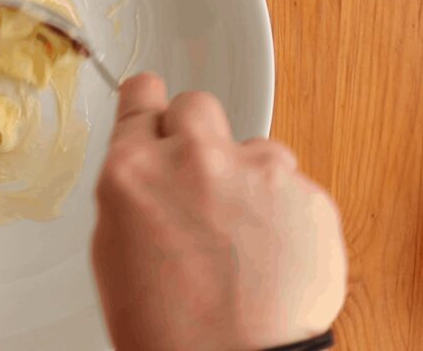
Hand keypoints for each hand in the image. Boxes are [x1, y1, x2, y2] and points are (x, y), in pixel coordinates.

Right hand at [91, 73, 346, 350]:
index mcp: (134, 171)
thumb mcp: (113, 250)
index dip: (148, 103)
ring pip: (253, 146)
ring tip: (241, 234)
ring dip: (245, 175)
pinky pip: (292, 184)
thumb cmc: (168, 329)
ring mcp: (257, 173)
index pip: (142, 95)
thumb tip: (145, 161)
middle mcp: (195, 159)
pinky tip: (270, 251)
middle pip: (196, 104)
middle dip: (195, 134)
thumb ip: (132, 187)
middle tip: (198, 176)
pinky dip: (283, 210)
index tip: (154, 101)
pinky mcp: (309, 196)